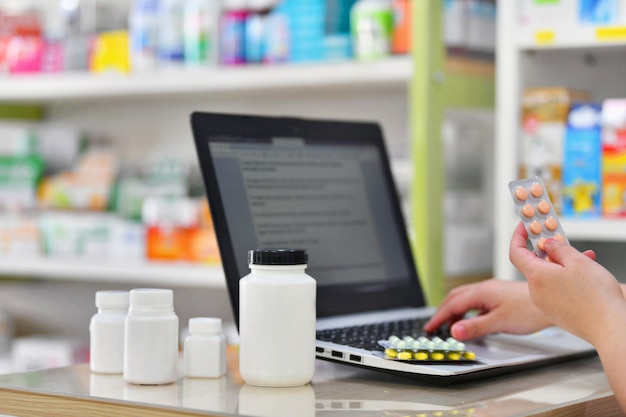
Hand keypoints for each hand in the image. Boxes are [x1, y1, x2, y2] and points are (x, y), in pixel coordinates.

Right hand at [423, 278, 550, 340]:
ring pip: (465, 298)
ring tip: (449, 323)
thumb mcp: (499, 321)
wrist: (553, 297)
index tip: (430, 327)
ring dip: (454, 309)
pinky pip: (475, 300)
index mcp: (481, 292)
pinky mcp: (499, 294)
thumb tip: (454, 331)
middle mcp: (485, 288)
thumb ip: (476, 327)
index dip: (439, 317)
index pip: (452, 304)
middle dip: (442, 311)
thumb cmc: (530, 309)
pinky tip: (471, 318)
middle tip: (435, 325)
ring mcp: (492, 290)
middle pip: (455, 297)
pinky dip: (466, 309)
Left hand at [509, 222, 623, 345]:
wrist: (609, 328)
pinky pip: (554, 291)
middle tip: (564, 243)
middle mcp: (535, 292)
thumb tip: (547, 245)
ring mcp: (544, 304)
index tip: (524, 226)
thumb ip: (558, 248)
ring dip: (560, 267)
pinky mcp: (554, 313)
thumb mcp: (578, 262)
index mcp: (536, 277)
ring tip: (584, 262)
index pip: (516, 252)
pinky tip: (583, 279)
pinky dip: (563, 281)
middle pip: (534, 265)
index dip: (518, 237)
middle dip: (548, 252)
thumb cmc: (596, 297)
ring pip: (546, 278)